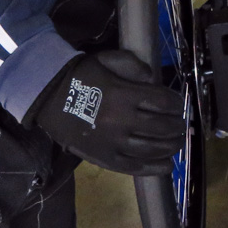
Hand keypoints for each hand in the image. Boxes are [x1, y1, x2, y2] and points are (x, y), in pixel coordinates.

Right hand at [30, 50, 184, 174]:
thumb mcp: (108, 59)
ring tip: (178, 142)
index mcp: (124, 95)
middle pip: (161, 127)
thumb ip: (133, 65)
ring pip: (151, 148)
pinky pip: (132, 167)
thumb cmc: (80, 75)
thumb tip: (153, 79)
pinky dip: (152, 168)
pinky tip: (167, 166)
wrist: (45, 95)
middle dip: (177, 126)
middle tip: (183, 124)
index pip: (162, 102)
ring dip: (170, 146)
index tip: (180, 105)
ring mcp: (111, 142)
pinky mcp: (101, 158)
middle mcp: (121, 120)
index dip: (176, 104)